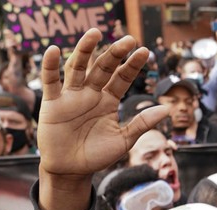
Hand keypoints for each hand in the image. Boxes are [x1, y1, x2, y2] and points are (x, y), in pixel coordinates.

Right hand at [37, 29, 168, 182]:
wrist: (71, 170)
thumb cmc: (97, 155)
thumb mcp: (124, 140)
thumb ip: (142, 123)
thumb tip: (166, 109)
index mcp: (109, 100)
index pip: (123, 78)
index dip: (133, 65)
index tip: (145, 52)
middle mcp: (91, 93)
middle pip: (103, 68)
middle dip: (115, 53)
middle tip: (129, 39)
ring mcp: (71, 96)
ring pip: (78, 67)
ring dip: (85, 50)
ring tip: (95, 32)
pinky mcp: (52, 103)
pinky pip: (50, 81)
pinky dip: (50, 66)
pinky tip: (53, 50)